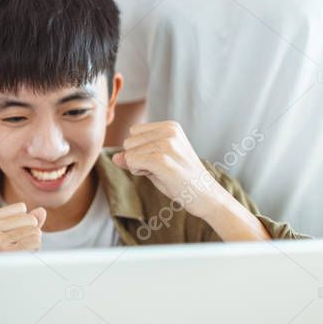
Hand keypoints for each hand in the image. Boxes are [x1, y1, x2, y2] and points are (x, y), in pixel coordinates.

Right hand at [0, 202, 46, 252]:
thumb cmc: (6, 257)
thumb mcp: (11, 233)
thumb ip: (27, 220)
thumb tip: (41, 211)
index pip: (21, 208)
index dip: (22, 224)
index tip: (9, 238)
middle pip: (29, 218)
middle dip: (28, 234)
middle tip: (15, 248)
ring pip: (35, 231)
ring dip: (32, 244)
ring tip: (18, 254)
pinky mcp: (8, 252)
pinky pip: (36, 241)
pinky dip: (35, 250)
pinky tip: (23, 258)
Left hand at [111, 121, 225, 218]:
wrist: (207, 197)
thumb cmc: (182, 179)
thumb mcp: (156, 162)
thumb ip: (135, 156)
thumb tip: (115, 158)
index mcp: (170, 126)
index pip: (133, 132)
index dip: (140, 149)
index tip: (161, 161)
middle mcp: (169, 131)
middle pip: (128, 142)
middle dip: (138, 158)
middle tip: (163, 169)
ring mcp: (166, 144)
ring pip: (128, 153)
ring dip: (139, 167)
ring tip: (164, 173)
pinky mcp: (162, 160)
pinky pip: (131, 162)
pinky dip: (139, 172)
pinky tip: (160, 177)